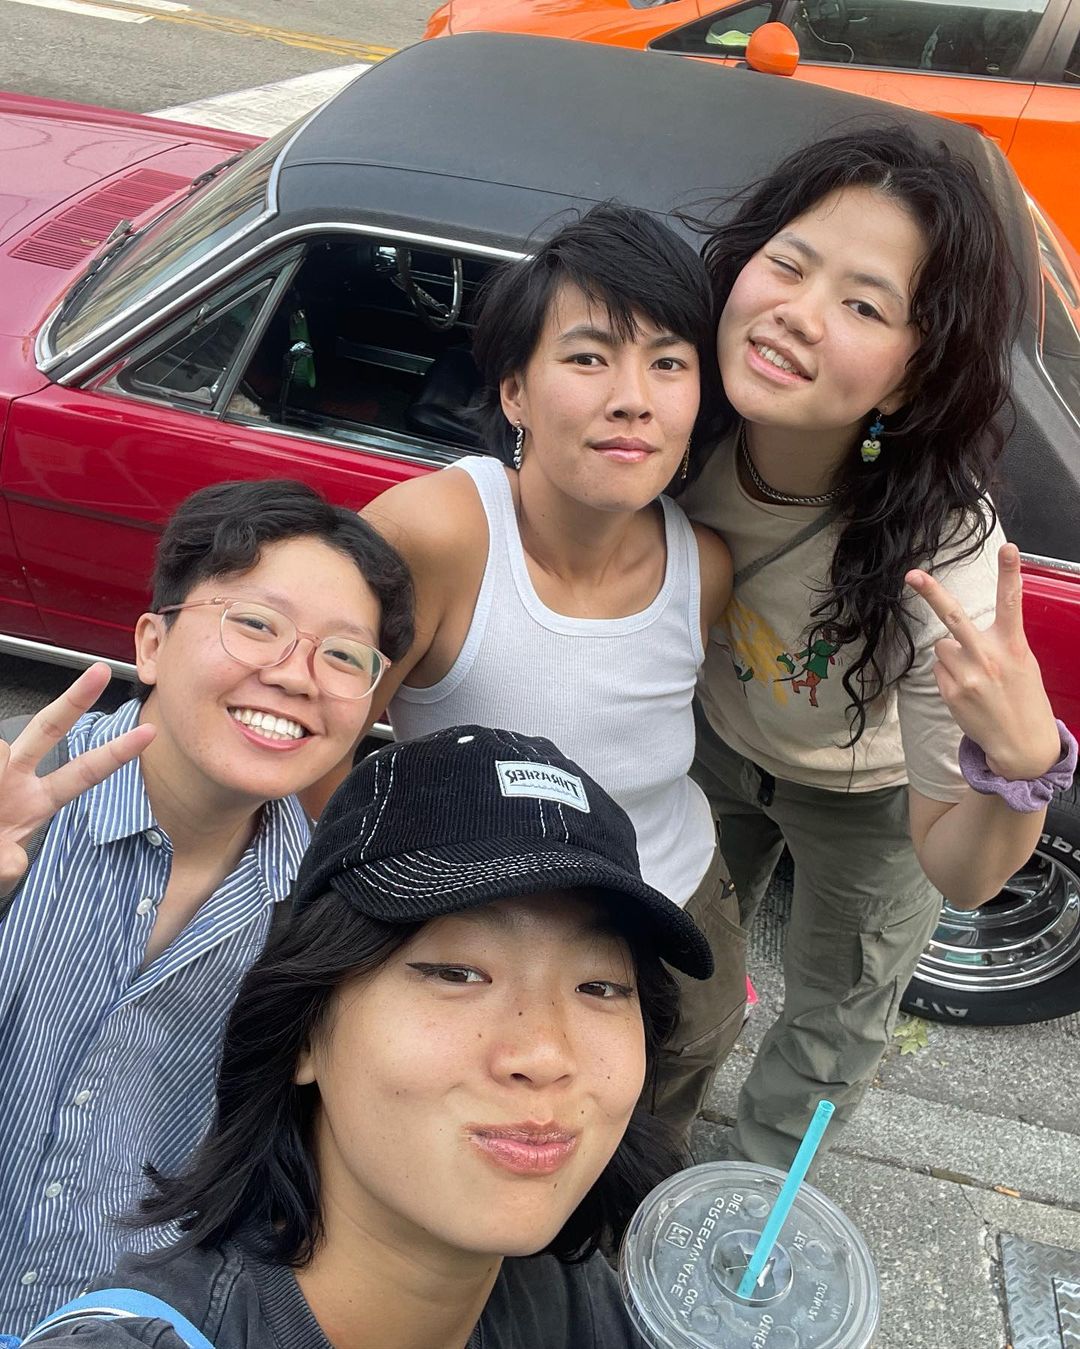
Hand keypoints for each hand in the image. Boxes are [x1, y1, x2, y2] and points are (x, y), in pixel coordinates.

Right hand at [0, 663, 154, 896]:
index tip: (148, 733)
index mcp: (37, 801)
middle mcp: (16, 778)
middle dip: (75, 700)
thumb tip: (12, 861)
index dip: (116, 753)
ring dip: (0, 769)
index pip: (83, 773)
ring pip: (2, 749)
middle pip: (49, 729)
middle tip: (100, 671)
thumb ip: (7, 865)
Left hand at [905, 544, 1059, 781]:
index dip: (1011, 573)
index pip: (1012, 603)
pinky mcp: (950, 692)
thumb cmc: (1023, 697)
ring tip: (974, 676)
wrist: (1020, 743)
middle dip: (932, 594)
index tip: (1008, 548)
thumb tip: (963, 632)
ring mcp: (967, 676)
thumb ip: (1000, 641)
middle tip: (912, 574)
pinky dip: (948, 675)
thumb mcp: (1023, 663)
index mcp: (1012, 646)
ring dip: (952, 656)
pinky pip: (938, 669)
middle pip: (955, 618)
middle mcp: (988, 657)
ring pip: (942, 646)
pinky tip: (967, 691)